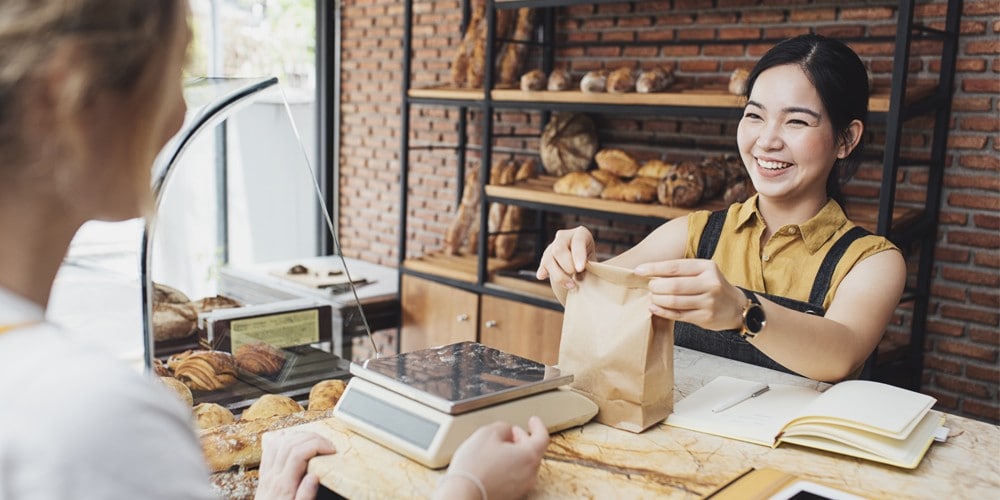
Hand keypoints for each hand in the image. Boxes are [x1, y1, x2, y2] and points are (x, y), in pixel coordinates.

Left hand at [255, 429, 336, 499]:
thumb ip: (306, 496)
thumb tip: (314, 476)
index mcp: (284, 486)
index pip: (298, 454)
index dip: (317, 445)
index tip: (331, 450)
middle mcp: (274, 476)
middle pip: (290, 444)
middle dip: (312, 437)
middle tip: (328, 444)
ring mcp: (267, 473)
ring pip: (280, 442)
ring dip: (299, 435)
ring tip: (315, 440)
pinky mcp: (264, 473)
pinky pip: (270, 449)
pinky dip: (282, 439)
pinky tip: (292, 439)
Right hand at [435, 417, 549, 499]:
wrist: (463, 495)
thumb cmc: (475, 468)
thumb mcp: (487, 433)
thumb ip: (503, 427)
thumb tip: (506, 431)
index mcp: (529, 456)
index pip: (542, 437)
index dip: (538, 426)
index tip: (533, 421)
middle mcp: (530, 473)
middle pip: (532, 451)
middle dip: (522, 439)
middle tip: (512, 432)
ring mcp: (521, 487)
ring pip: (524, 465)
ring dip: (514, 453)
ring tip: (497, 448)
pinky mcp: (511, 495)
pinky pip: (515, 476)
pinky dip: (508, 467)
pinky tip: (493, 464)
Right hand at [536, 226, 594, 288]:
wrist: (582, 263)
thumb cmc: (590, 262)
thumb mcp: (594, 261)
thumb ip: (588, 267)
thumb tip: (581, 277)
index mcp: (580, 233)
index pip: (578, 242)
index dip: (578, 255)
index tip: (580, 269)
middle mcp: (564, 237)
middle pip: (559, 249)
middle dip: (567, 266)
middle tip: (576, 276)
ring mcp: (552, 246)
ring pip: (548, 259)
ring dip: (558, 275)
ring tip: (571, 286)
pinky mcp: (545, 257)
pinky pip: (542, 264)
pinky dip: (543, 271)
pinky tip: (542, 276)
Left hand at [636, 259, 744, 330]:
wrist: (736, 307)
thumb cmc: (713, 286)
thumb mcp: (703, 271)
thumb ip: (681, 271)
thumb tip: (650, 272)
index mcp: (707, 267)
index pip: (675, 267)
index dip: (654, 268)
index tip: (639, 270)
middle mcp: (710, 284)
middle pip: (674, 285)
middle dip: (656, 287)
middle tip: (649, 287)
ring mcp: (708, 302)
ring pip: (675, 301)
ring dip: (658, 299)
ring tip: (652, 297)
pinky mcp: (705, 318)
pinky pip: (678, 315)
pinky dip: (662, 311)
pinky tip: (654, 308)